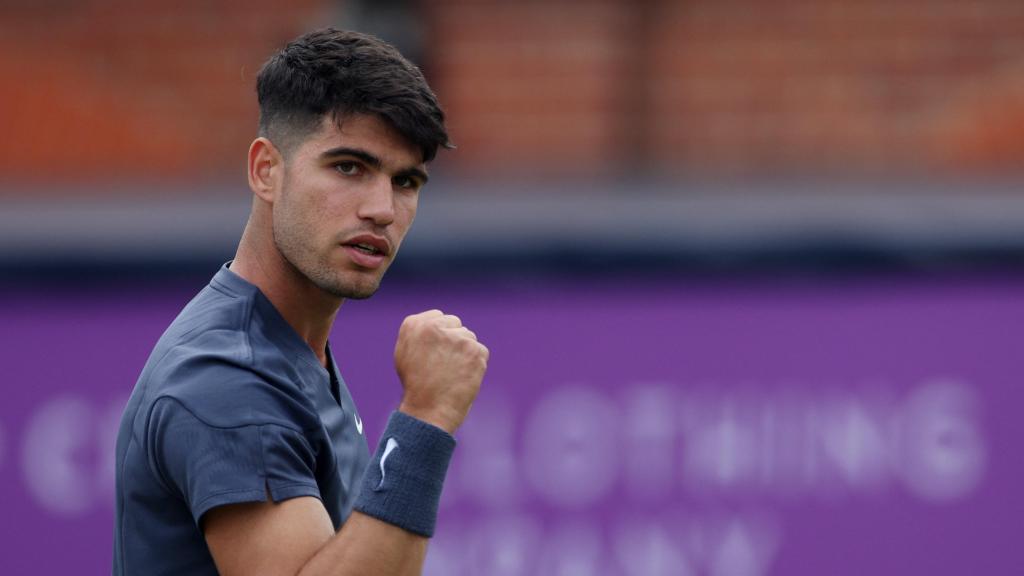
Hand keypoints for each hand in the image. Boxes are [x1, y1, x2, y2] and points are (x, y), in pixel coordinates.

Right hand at [394, 309, 487, 433]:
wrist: (428, 411)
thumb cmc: (415, 385)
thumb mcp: (405, 353)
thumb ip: (420, 333)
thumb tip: (439, 323)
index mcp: (414, 324)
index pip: (438, 317)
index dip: (440, 336)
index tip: (436, 352)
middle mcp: (435, 326)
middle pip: (455, 324)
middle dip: (453, 341)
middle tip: (445, 364)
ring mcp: (457, 338)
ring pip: (469, 338)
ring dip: (465, 352)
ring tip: (452, 373)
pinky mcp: (475, 350)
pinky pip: (481, 351)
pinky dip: (475, 364)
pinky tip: (463, 377)